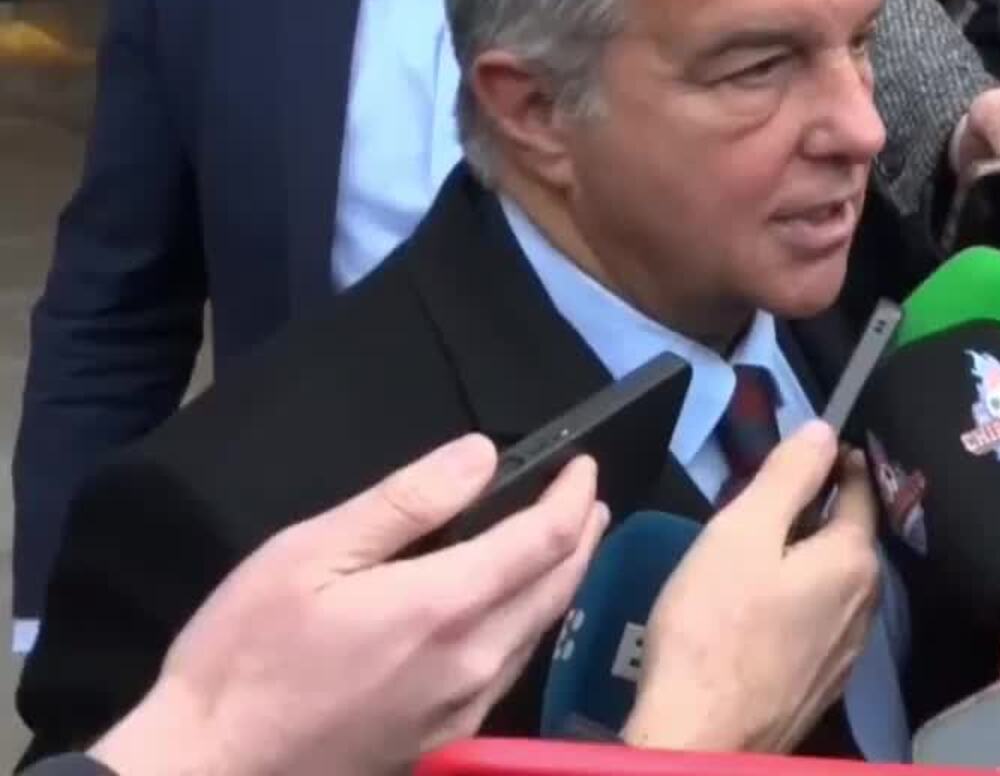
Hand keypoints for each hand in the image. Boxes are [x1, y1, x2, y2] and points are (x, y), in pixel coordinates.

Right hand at [90, 435, 607, 775]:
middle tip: (587, 498)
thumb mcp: (311, 554)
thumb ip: (405, 503)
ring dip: (561, 578)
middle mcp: (475, 659)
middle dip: (580, 535)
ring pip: (539, 630)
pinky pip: (511, 668)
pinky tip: (516, 608)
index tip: (583, 465)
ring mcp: (466, 706)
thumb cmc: (246, 653)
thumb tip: (483, 455)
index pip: (544, 541)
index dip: (571, 496)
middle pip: (557, 586)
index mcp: (445, 605)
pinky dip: (530, 623)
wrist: (212, 769)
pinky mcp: (448, 737)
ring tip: (566, 542)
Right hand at [625, 421, 881, 752]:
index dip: (836, 461)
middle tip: (770, 498)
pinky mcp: (822, 682)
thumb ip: (787, 477)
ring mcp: (847, 651)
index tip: (813, 446)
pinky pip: (819, 621)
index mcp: (854, 560)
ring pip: (833, 582)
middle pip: (848, 537)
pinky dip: (798, 600)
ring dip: (807, 559)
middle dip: (817, 512)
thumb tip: (823, 431)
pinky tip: (759, 606)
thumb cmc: (713, 630)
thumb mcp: (742, 532)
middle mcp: (866, 605)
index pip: (860, 489)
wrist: (699, 736)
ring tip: (759, 549)